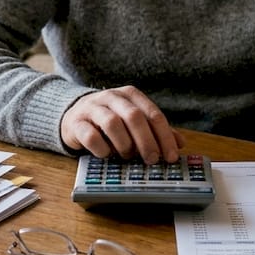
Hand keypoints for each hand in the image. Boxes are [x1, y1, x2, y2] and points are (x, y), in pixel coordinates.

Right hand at [60, 86, 184, 163]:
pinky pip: (90, 135)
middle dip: (146, 141)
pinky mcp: (76, 122)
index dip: (164, 136)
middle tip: (152, 160)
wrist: (74, 116)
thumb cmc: (110, 121)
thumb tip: (180, 143)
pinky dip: (101, 148)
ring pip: (112, 122)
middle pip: (134, 117)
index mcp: (130, 95)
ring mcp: (92, 108)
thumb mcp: (134, 121)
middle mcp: (112, 97)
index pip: (153, 114)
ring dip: (124, 144)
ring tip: (126, 156)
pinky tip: (106, 154)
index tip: (171, 156)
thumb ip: (155, 130)